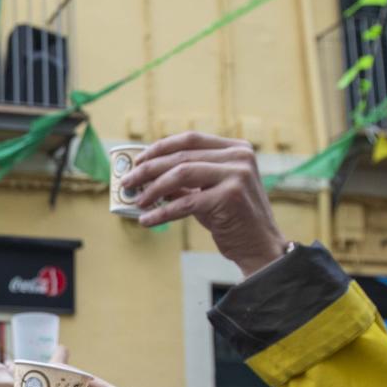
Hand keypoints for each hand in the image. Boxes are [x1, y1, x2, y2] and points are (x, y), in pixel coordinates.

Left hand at [127, 133, 287, 276]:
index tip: (138, 159)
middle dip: (148, 169)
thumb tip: (146, 173)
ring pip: (181, 175)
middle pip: (181, 156)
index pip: (190, 139)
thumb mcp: (209, 191)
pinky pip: (185, 202)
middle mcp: (239, 157)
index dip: (160, 147)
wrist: (259, 246)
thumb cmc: (231, 218)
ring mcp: (236, 175)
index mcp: (236, 149)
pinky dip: (162, 212)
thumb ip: (186, 178)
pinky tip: (147, 219)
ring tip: (137, 201)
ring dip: (153, 189)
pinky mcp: (230, 197)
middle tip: (127, 182)